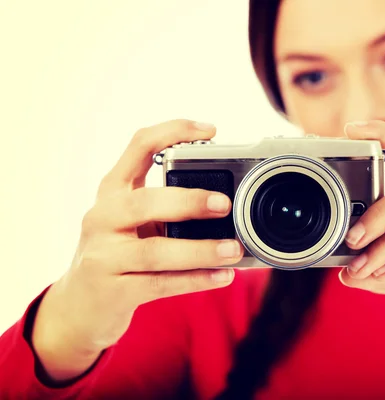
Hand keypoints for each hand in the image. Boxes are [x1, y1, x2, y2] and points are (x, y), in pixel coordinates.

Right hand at [32, 119, 243, 382]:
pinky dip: (194, 280)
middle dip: (188, 201)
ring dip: (200, 250)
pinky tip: (221, 276)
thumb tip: (228, 205)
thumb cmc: (119, 254)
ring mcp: (103, 256)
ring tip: (234, 250)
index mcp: (112, 191)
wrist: (80, 306)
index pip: (138, 146)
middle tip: (225, 204)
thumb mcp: (133, 221)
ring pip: (155, 252)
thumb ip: (167, 207)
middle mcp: (102, 218)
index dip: (173, 132)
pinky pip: (159, 285)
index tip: (210, 129)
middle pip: (144, 202)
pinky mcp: (112, 291)